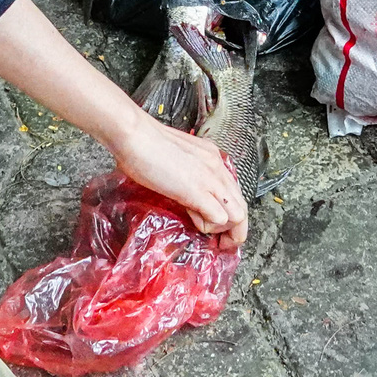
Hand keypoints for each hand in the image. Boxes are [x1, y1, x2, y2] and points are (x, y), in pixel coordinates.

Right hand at [110, 116, 248, 247]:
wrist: (134, 134)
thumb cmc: (143, 144)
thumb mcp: (174, 158)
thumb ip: (184, 172)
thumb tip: (180, 188)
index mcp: (211, 157)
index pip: (234, 191)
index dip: (229, 212)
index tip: (217, 225)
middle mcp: (217, 166)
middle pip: (242, 206)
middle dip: (235, 230)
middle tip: (220, 242)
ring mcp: (210, 178)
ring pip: (238, 215)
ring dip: (224, 231)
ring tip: (206, 233)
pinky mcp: (198, 191)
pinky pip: (219, 218)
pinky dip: (208, 227)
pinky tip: (193, 221)